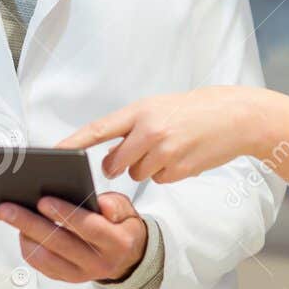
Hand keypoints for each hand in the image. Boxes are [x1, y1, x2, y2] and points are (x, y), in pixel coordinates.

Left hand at [0, 192, 146, 283]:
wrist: (126, 258)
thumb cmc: (121, 228)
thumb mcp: (127, 211)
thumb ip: (115, 204)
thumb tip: (104, 206)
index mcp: (116, 242)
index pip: (88, 228)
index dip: (65, 214)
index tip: (43, 201)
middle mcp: (98, 262)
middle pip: (60, 243)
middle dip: (31, 224)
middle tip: (8, 209)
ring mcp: (81, 274)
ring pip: (46, 258)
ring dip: (24, 237)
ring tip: (11, 217)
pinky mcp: (67, 278)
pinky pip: (42, 266)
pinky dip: (28, 248)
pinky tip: (21, 232)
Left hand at [59, 85, 288, 184]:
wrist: (235, 116)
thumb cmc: (191, 111)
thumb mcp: (158, 108)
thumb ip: (131, 127)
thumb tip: (107, 158)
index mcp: (140, 111)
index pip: (97, 130)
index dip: (73, 143)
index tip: (52, 155)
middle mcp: (150, 130)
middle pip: (114, 163)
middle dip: (119, 165)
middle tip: (137, 153)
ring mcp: (165, 151)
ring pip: (137, 175)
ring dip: (148, 168)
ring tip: (171, 148)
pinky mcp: (180, 169)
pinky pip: (159, 180)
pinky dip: (167, 173)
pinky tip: (184, 157)